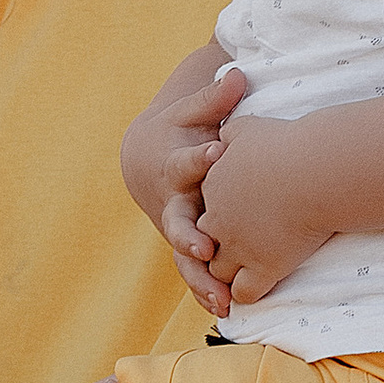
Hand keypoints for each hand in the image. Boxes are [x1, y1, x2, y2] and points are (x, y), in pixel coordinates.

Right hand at [120, 52, 248, 317]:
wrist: (147, 160)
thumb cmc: (179, 130)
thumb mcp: (192, 111)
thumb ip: (214, 98)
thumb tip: (236, 73)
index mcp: (175, 166)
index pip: (184, 163)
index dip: (197, 159)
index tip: (215, 153)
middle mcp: (173, 202)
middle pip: (177, 222)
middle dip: (189, 235)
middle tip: (204, 247)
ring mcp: (178, 228)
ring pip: (185, 257)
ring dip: (201, 278)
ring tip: (221, 298)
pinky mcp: (187, 246)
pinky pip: (195, 273)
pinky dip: (207, 291)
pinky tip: (225, 309)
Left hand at [192, 117, 331, 308]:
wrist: (316, 169)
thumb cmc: (286, 144)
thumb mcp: (247, 128)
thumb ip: (231, 134)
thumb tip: (224, 136)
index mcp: (212, 187)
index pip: (202, 208)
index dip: (219, 215)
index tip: (239, 215)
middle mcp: (218, 220)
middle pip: (204, 242)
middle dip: (217, 247)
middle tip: (239, 248)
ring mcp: (239, 247)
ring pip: (219, 272)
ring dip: (228, 275)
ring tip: (246, 273)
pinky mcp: (264, 267)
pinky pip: (244, 292)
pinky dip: (247, 294)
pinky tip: (260, 287)